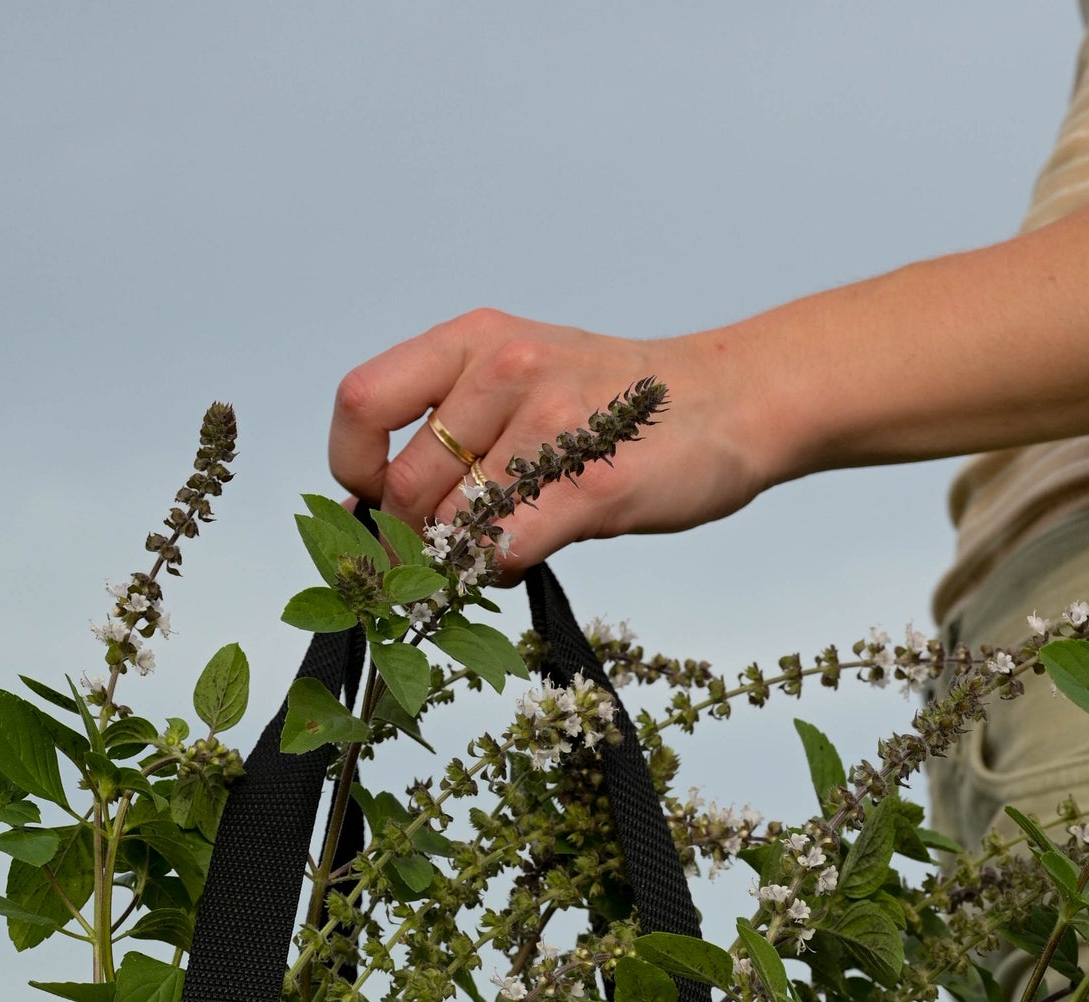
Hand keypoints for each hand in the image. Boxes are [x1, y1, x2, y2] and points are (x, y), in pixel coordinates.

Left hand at [328, 308, 777, 572]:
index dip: (358, 470)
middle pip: (408, 485)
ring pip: (457, 526)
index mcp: (473, 342)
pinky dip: (506, 571)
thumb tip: (371, 511)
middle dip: (419, 538)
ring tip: (511, 536)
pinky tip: (536, 549)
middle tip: (456, 545)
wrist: (730, 401)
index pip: (362, 402)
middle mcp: (503, 371)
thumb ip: (450, 429)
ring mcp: (550, 424)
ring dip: (469, 557)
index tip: (383, 501)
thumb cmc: (618, 405)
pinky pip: (509, 551)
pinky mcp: (591, 485)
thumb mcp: (521, 382)